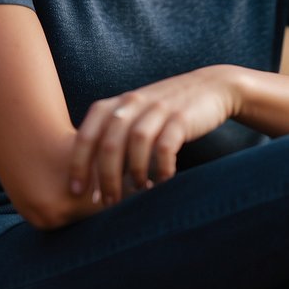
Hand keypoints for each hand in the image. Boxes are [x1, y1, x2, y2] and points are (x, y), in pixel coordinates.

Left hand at [69, 65, 241, 204]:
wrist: (212, 86)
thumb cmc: (168, 110)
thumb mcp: (137, 115)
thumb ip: (116, 137)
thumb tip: (95, 181)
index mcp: (117, 104)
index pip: (87, 135)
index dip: (79, 164)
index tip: (77, 191)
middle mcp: (134, 103)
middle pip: (110, 143)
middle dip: (106, 177)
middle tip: (108, 202)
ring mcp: (159, 108)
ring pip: (136, 143)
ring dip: (134, 172)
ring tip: (138, 191)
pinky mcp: (182, 117)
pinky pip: (166, 146)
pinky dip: (161, 166)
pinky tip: (163, 179)